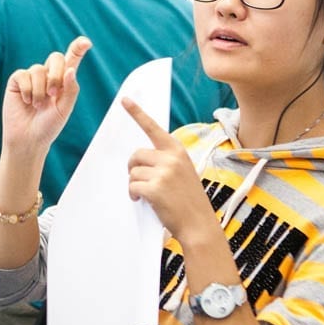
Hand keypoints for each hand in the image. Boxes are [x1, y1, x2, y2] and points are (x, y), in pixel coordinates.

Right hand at [1, 37, 91, 157]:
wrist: (28, 139)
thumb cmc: (48, 126)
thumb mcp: (64, 109)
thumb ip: (70, 90)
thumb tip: (70, 69)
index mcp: (64, 81)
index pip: (72, 59)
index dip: (78, 48)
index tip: (86, 42)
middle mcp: (48, 76)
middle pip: (56, 58)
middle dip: (56, 74)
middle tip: (53, 94)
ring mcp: (32, 77)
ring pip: (38, 69)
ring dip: (40, 90)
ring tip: (37, 106)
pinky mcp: (17, 81)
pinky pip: (23, 75)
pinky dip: (27, 90)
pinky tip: (26, 101)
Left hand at [121, 97, 217, 243]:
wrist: (199, 224)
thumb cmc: (188, 200)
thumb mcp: (183, 172)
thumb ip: (165, 161)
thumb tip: (139, 160)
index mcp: (178, 151)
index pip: (153, 128)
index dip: (137, 113)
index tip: (125, 100)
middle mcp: (171, 158)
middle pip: (136, 155)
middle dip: (134, 168)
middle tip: (141, 180)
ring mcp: (163, 172)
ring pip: (132, 172)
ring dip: (135, 184)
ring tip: (149, 194)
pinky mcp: (155, 187)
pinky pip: (132, 186)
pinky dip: (134, 195)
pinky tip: (144, 201)